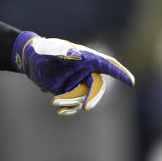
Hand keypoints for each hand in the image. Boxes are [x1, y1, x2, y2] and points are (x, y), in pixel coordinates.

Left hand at [12, 31, 134, 115]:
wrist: (31, 60)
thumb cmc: (42, 50)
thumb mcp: (49, 49)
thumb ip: (61, 50)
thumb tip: (76, 54)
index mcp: (87, 57)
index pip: (107, 65)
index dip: (120, 73)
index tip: (131, 82)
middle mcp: (86, 70)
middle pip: (98, 87)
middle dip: (94, 98)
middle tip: (86, 108)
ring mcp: (80, 82)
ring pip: (84, 97)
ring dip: (72, 102)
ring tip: (56, 101)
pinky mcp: (71, 91)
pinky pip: (76, 104)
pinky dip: (70, 109)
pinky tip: (61, 111)